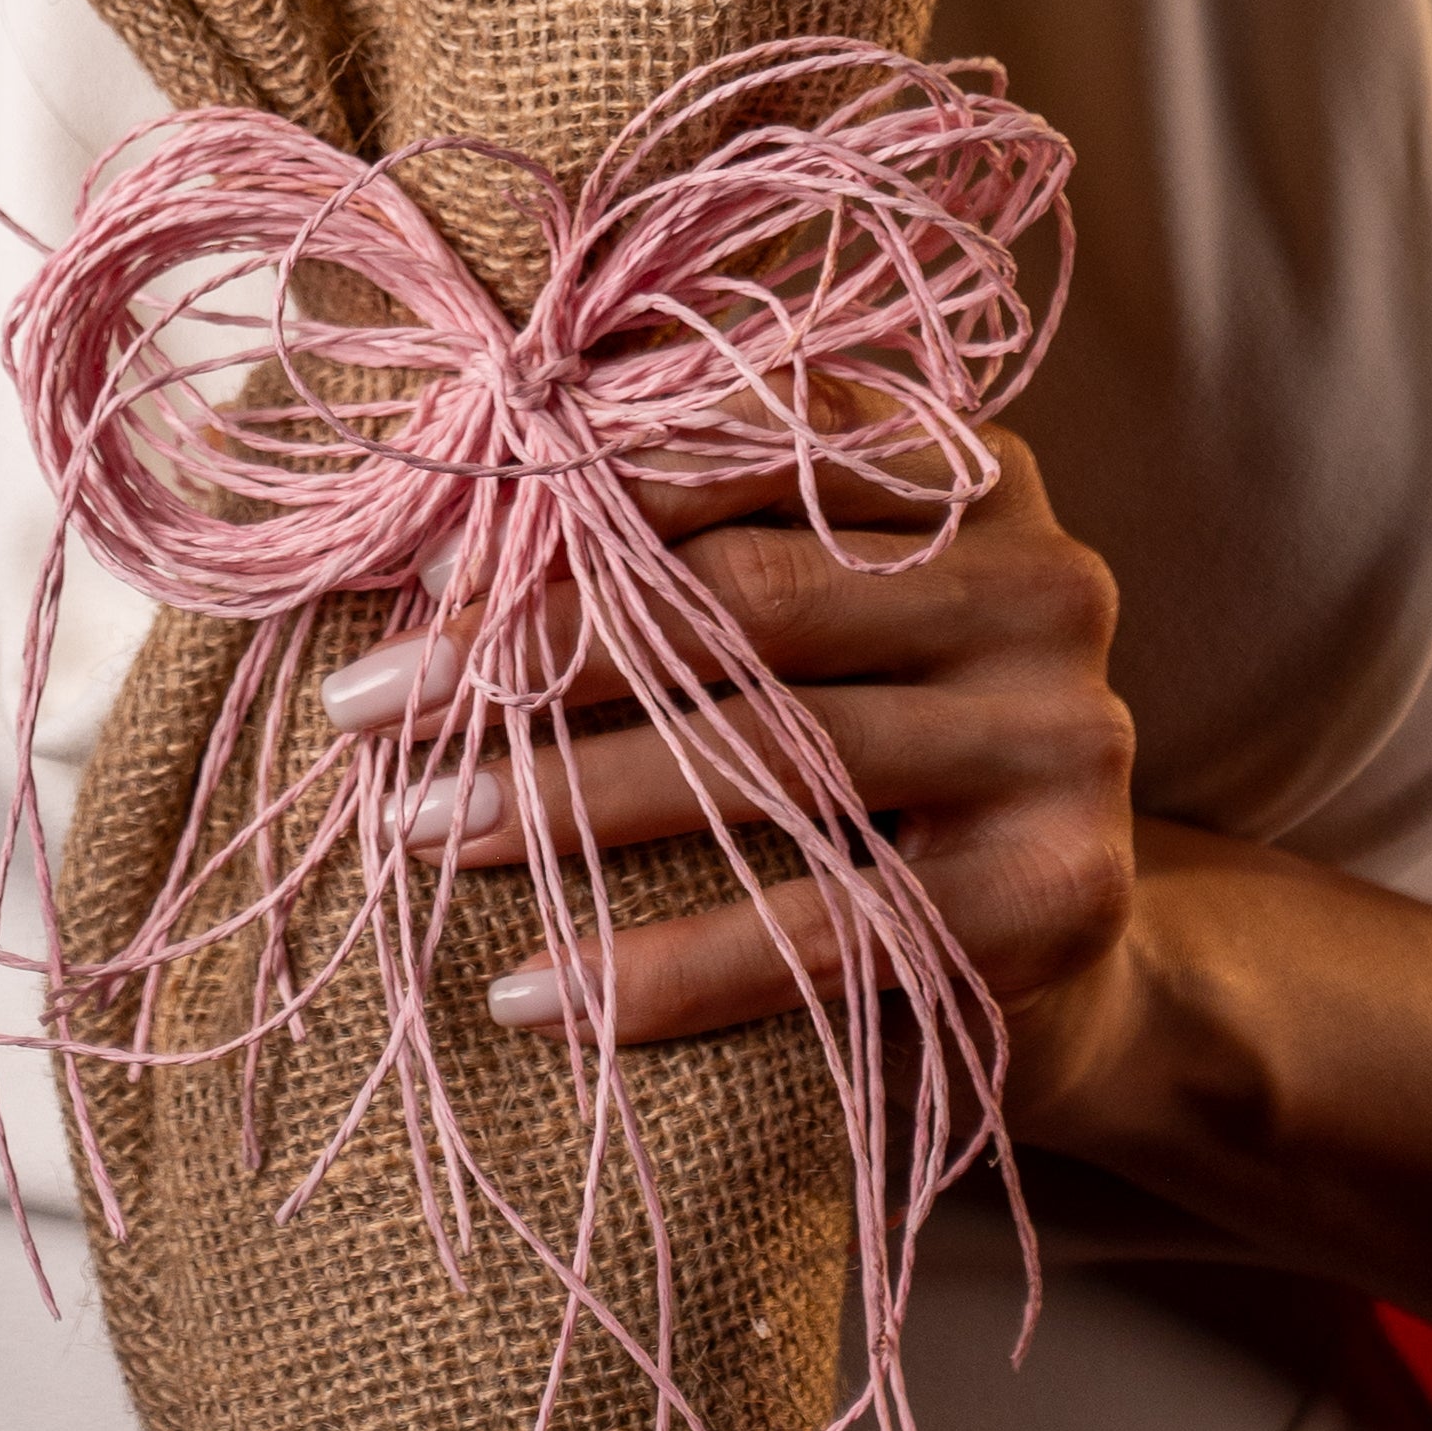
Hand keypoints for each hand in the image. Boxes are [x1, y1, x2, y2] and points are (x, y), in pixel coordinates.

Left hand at [364, 423, 1140, 1092]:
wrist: (1060, 955)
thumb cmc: (870, 741)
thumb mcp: (812, 612)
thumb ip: (683, 538)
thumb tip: (435, 519)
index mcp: (968, 469)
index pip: (753, 440)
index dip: (576, 488)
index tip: (420, 557)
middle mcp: (1040, 583)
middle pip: (742, 600)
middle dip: (532, 651)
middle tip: (368, 703)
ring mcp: (1063, 738)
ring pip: (766, 759)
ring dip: (563, 802)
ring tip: (417, 827)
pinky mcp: (1051, 898)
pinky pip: (816, 930)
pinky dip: (658, 969)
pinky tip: (526, 990)